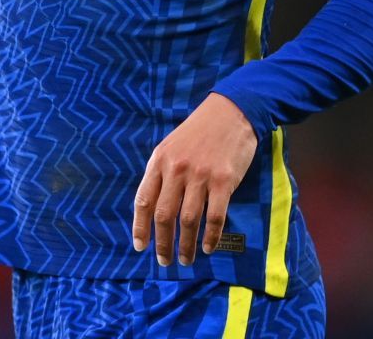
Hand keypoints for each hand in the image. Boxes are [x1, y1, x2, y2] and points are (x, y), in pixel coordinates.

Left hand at [131, 93, 259, 266]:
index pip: (143, 200)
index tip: (140, 246)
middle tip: (164, 261)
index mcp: (160, 160)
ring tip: (186, 259)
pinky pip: (214, 216)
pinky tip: (207, 247)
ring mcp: (200, 176)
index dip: (140, 227)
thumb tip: (153, 208)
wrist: (232, 111)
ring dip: (186, 245)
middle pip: (164, 215)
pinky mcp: (224, 181)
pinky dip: (210, 236)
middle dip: (163, 243)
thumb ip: (162, 173)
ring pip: (188, 220)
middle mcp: (177, 169)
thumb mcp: (171, 146)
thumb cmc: (199, 131)